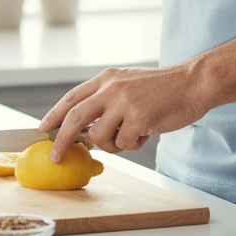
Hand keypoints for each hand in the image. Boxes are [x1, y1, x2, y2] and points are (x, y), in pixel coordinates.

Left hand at [40, 63, 209, 162]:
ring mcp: (124, 103)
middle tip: (56, 157)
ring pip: (100, 137)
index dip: (54, 114)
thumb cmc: (162, 89)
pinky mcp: (139, 119)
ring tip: (132, 133)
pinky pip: (124, 144)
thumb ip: (106, 100)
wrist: (192, 83)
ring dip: (113, 144)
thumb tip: (84, 128)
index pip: (72, 97)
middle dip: (62, 140)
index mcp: (107, 78)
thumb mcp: (128, 84)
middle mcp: (112, 88)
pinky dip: (133, 145)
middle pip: (74, 117)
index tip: (43, 129)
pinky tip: (147, 131)